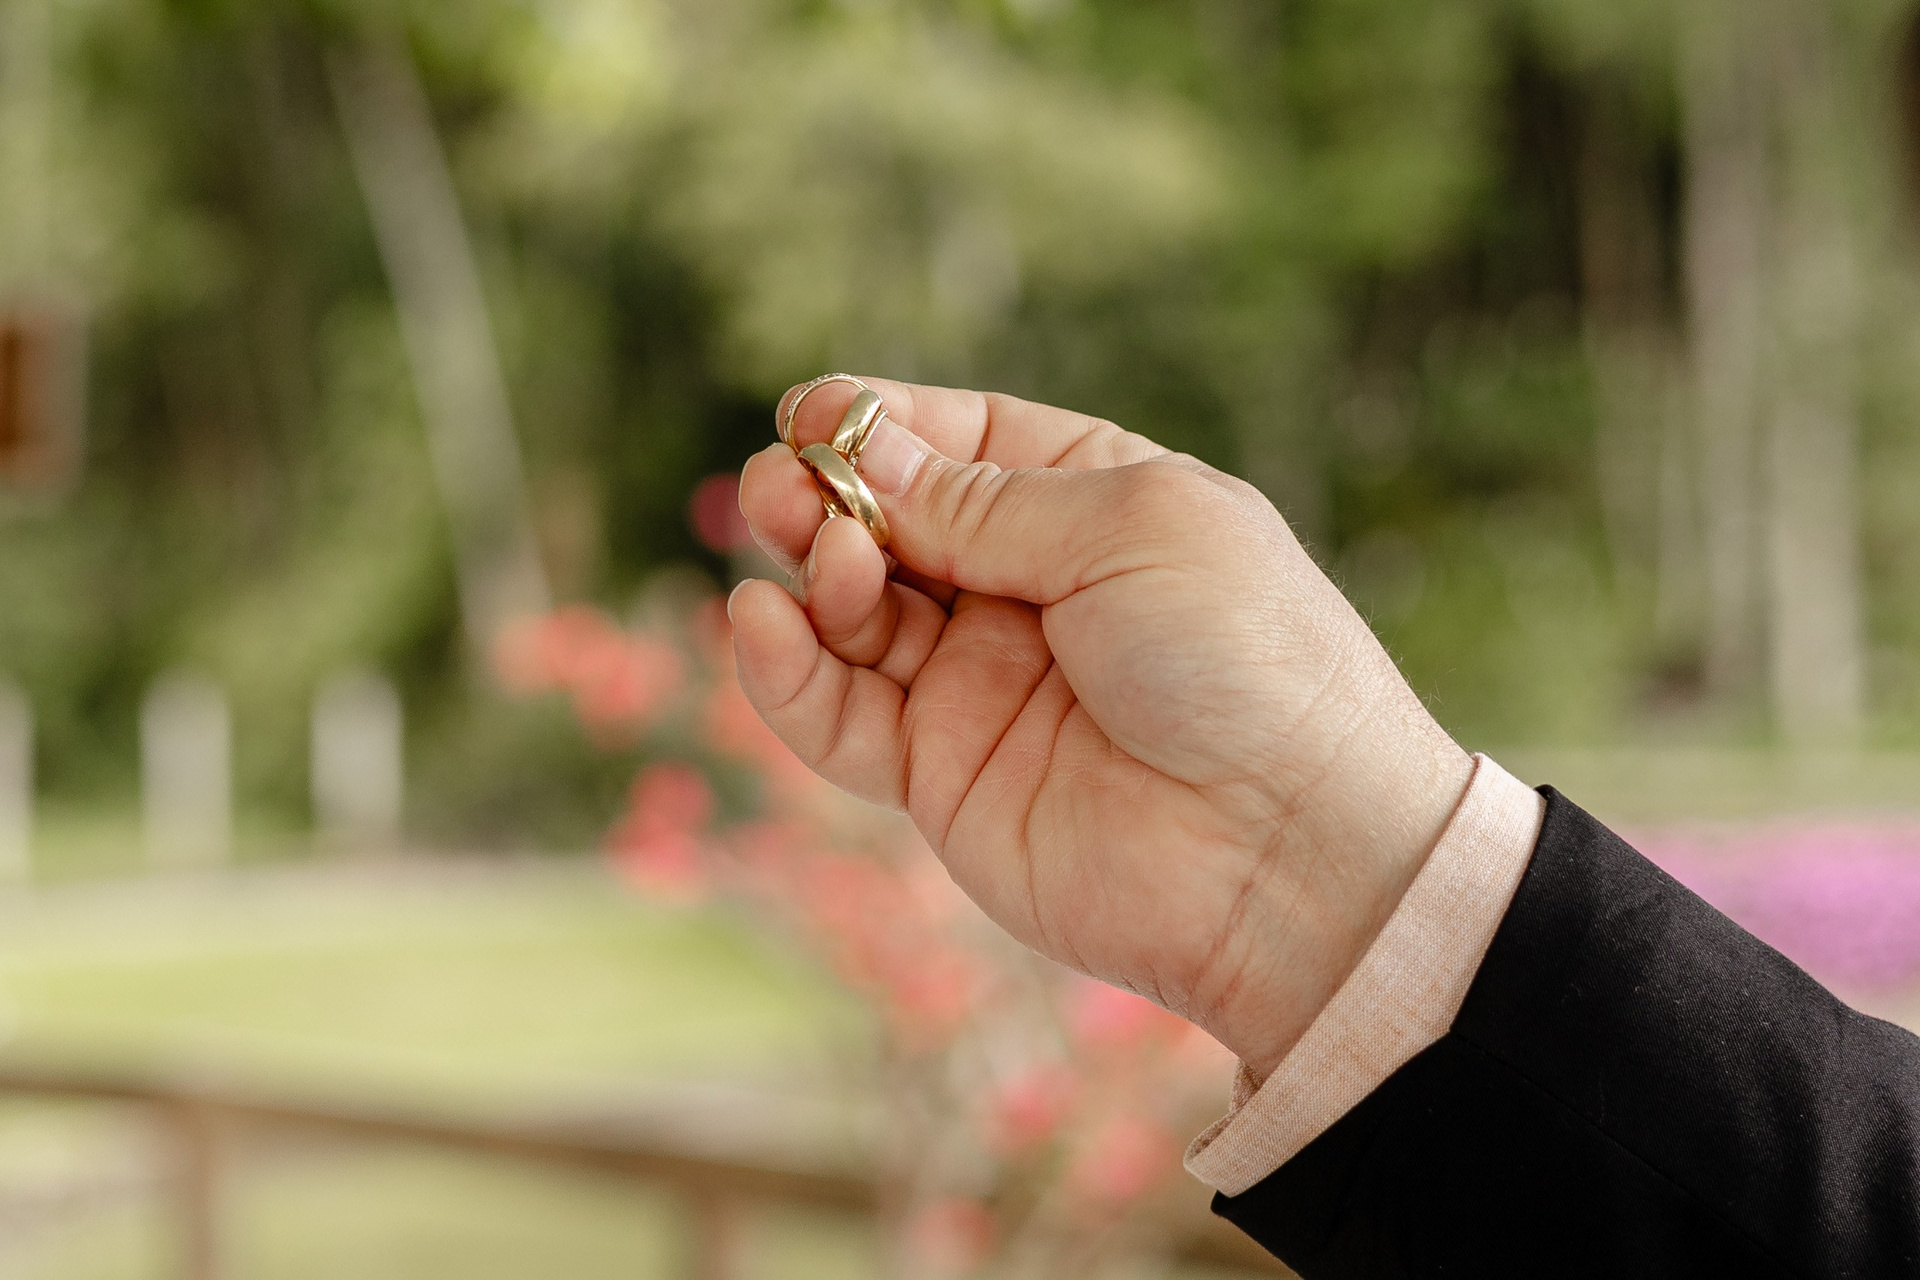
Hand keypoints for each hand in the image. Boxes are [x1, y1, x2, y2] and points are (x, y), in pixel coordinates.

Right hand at [731, 379, 1471, 1077]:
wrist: (1290, 850)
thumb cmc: (1244, 660)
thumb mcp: (1127, 529)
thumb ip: (985, 499)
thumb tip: (863, 449)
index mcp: (1092, 506)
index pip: (961, 442)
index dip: (880, 426)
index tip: (811, 415)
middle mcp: (1029, 591)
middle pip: (891, 524)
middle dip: (825, 496)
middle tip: (779, 488)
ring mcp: (981, 686)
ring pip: (854, 616)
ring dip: (812, 576)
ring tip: (814, 555)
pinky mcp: (941, 778)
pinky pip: (840, 718)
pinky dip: (789, 672)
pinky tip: (760, 625)